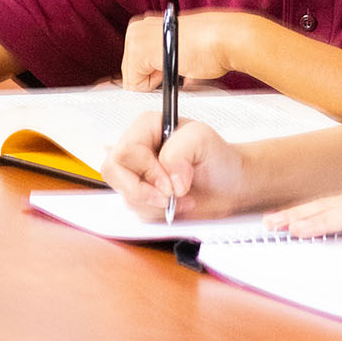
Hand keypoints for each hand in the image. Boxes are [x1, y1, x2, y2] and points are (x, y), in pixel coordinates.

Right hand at [102, 115, 248, 220]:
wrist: (227, 184)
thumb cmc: (216, 157)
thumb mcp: (203, 140)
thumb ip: (180, 151)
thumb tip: (168, 177)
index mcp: (147, 127)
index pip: (127, 150)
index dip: (147, 171)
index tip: (170, 183)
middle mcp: (136, 148)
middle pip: (114, 172)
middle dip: (143, 190)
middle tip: (170, 195)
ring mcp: (136, 173)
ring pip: (124, 194)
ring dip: (154, 204)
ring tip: (179, 198)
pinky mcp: (139, 194)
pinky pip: (134, 209)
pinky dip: (156, 213)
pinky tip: (175, 205)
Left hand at [118, 9, 266, 89]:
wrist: (225, 38)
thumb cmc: (211, 45)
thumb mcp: (179, 51)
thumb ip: (163, 60)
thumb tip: (158, 78)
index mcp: (146, 26)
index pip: (135, 64)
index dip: (151, 76)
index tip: (166, 75)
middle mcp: (137, 28)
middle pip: (131, 72)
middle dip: (151, 79)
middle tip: (176, 69)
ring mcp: (136, 37)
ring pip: (132, 78)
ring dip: (153, 82)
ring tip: (177, 68)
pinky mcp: (139, 50)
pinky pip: (134, 84)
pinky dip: (152, 87)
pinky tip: (172, 71)